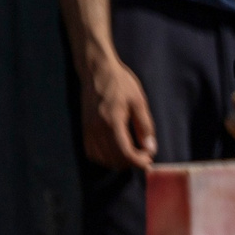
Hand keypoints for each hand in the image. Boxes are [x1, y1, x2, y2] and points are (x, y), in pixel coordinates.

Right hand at [83, 53, 155, 169]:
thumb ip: (145, 126)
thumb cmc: (121, 83)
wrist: (97, 72)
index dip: (138, 161)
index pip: (124, 153)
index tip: (149, 160)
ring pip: (101, 158)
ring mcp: (87, 130)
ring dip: (118, 161)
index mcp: (112, 122)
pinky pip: (92, 152)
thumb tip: (150, 148)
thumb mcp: (139, 102)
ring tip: (133, 153)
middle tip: (145, 154)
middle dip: (131, 162)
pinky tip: (117, 150)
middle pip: (113, 159)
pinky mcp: (84, 129)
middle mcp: (96, 129)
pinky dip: (105, 157)